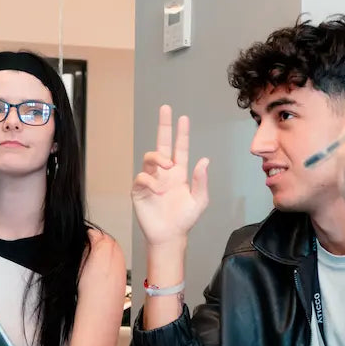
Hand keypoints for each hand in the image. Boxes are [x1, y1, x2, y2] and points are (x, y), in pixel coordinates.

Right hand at [132, 106, 209, 246]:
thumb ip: (201, 181)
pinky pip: (142, 178)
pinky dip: (150, 181)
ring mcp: (151, 180)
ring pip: (150, 158)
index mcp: (179, 173)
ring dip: (158, 158)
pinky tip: (158, 191)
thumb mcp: (199, 201)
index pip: (180, 148)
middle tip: (166, 109)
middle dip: (163, 126)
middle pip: (162, 144)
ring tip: (167, 166)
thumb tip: (204, 160)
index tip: (182, 118)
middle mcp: (164, 173)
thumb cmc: (184, 219)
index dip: (181, 134)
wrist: (169, 236)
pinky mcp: (140, 190)